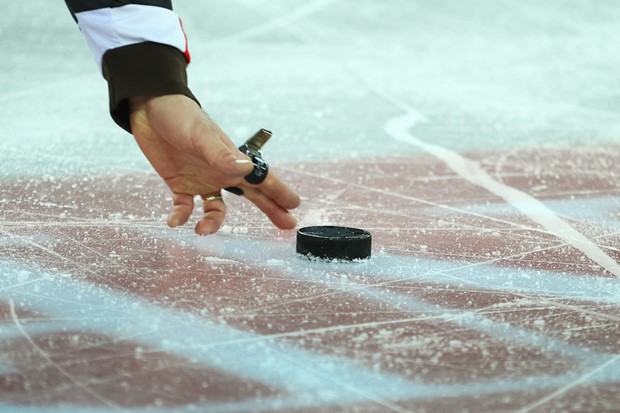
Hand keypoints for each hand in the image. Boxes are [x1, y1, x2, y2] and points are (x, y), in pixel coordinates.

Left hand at [129, 95, 299, 234]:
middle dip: (270, 210)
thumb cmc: (180, 116)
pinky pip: (184, 208)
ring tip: (202, 230)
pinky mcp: (179, 184)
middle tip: (287, 225)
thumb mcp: (200, 135)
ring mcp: (201, 180)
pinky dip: (181, 216)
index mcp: (232, 159)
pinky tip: (174, 221)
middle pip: (252, 195)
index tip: (295, 205)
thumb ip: (221, 154)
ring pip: (216, 210)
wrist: (149, 107)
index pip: (262, 178)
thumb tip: (247, 169)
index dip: (279, 192)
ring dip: (212, 222)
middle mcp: (221, 172)